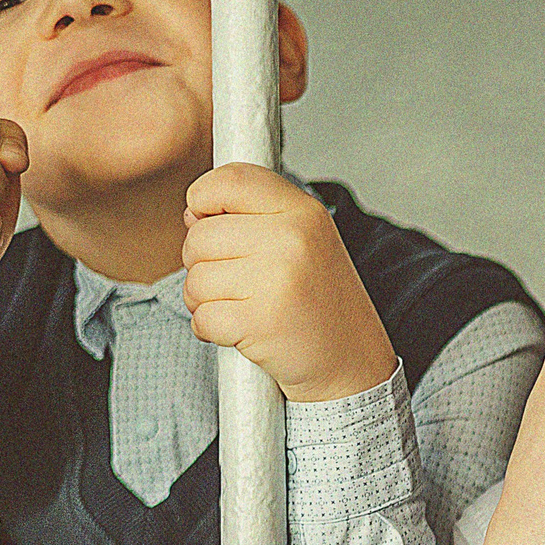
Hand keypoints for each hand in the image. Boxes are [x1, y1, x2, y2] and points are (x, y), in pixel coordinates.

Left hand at [181, 164, 398, 402]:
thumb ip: (252, 216)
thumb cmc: (321, 304)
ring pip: (195, 279)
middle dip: (204, 265)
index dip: (204, 201)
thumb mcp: (304, 242)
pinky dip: (211, 330)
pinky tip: (242, 331)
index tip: (212, 222)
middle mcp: (292, 239)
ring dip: (206, 301)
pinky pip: (201, 317)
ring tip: (244, 308)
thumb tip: (192, 213)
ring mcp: (276, 280)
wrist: (352, 364)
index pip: (230, 180)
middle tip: (240, 284)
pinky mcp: (259, 322)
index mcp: (303, 212)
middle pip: (199, 236)